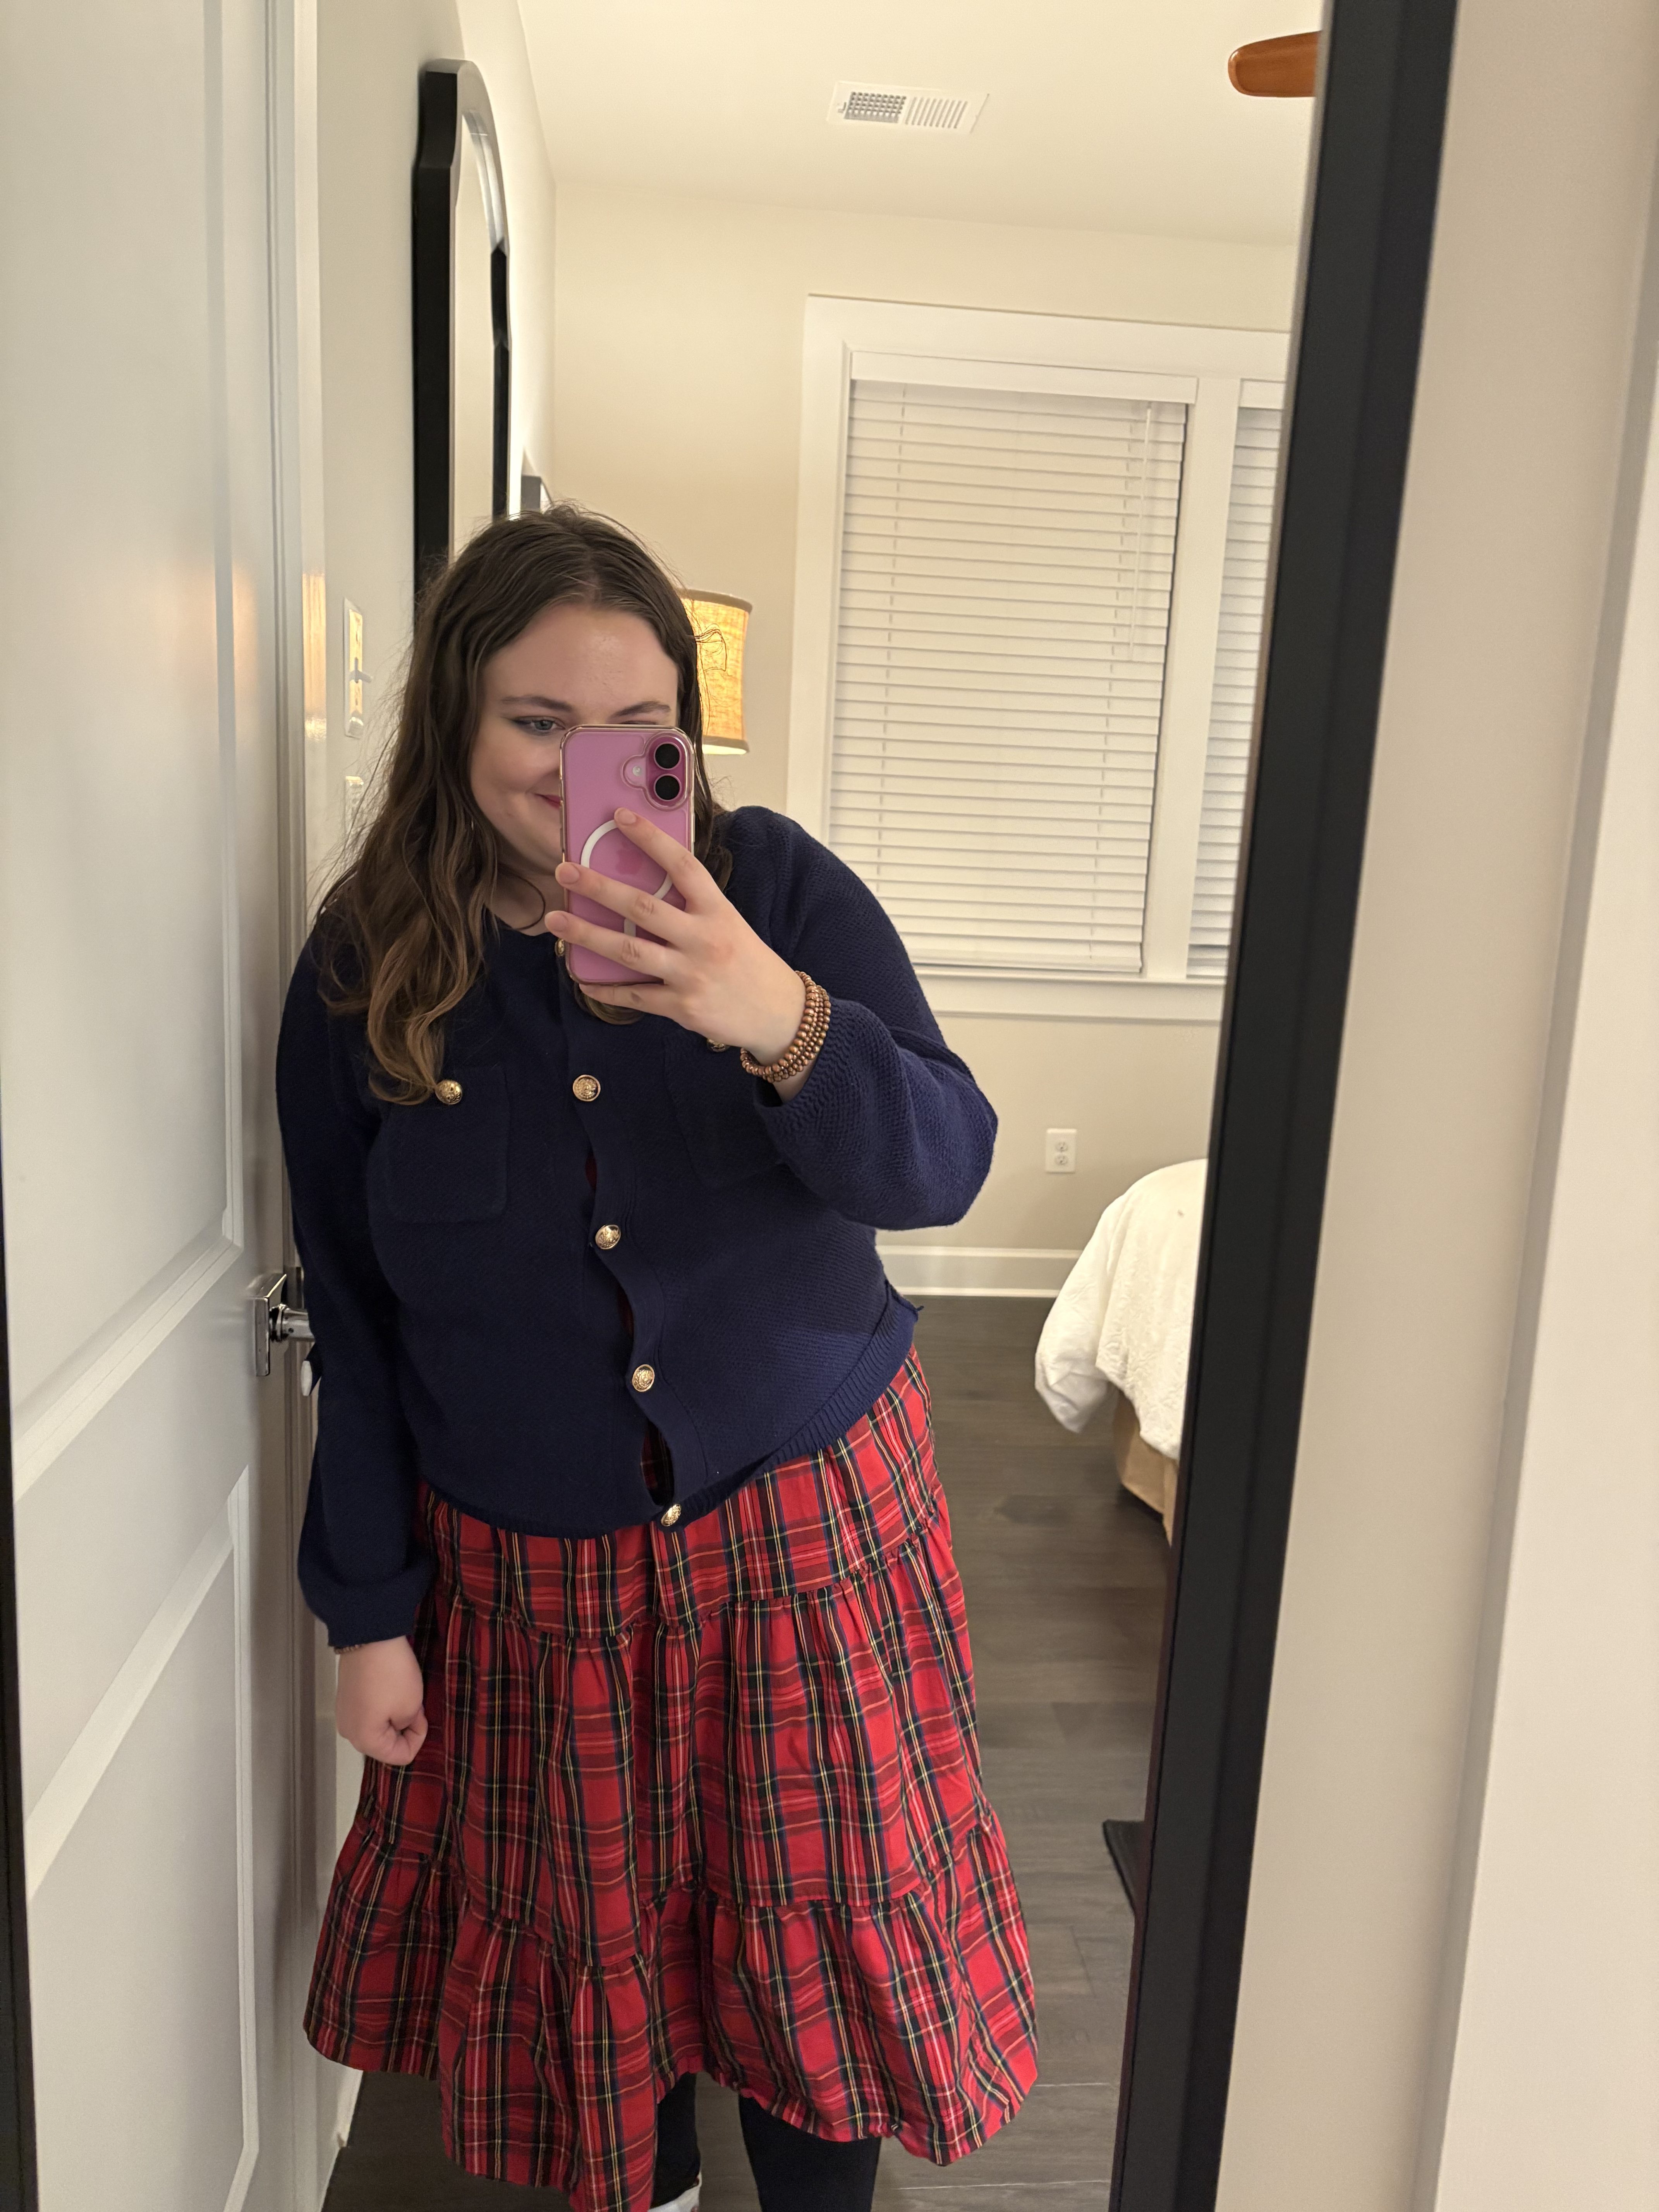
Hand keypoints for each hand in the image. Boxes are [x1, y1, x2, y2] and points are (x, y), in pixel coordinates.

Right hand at [336, 1637, 427, 1765]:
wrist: (369, 1637)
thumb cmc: (390, 1671)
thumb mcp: (411, 1705)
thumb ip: (408, 1727)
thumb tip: (402, 1724)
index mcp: (364, 1740)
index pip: (399, 1756)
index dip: (417, 1737)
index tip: (421, 1716)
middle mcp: (349, 1732)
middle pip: (385, 1744)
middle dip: (404, 1728)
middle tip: (413, 1704)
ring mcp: (345, 1714)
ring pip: (377, 1728)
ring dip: (393, 1716)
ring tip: (401, 1693)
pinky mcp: (346, 1699)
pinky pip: (368, 1713)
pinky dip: (382, 1706)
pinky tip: (389, 1687)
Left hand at [553, 811, 816, 1091]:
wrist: (779, 1014)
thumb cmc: (749, 962)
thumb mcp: (729, 924)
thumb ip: (692, 907)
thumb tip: (642, 886)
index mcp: (718, 911)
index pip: (681, 865)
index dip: (650, 838)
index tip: (619, 817)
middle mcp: (704, 939)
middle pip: (643, 908)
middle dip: (599, 887)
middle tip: (565, 871)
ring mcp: (691, 974)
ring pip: (629, 951)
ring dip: (587, 935)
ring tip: (556, 921)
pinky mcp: (682, 1006)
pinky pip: (635, 996)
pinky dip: (606, 989)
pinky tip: (583, 979)